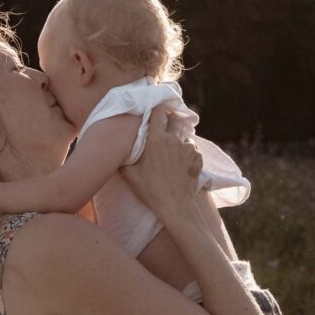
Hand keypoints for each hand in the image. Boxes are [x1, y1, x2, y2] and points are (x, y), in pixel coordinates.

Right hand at [121, 103, 202, 218]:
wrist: (174, 206)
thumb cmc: (150, 190)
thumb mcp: (130, 175)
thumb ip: (124, 158)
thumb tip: (117, 149)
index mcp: (156, 140)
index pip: (158, 111)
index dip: (157, 109)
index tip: (154, 112)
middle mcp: (174, 140)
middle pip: (176, 118)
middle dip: (171, 120)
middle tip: (165, 128)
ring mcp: (188, 148)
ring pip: (185, 135)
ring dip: (179, 139)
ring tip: (173, 151)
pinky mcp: (198, 158)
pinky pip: (193, 149)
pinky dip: (188, 152)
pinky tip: (181, 163)